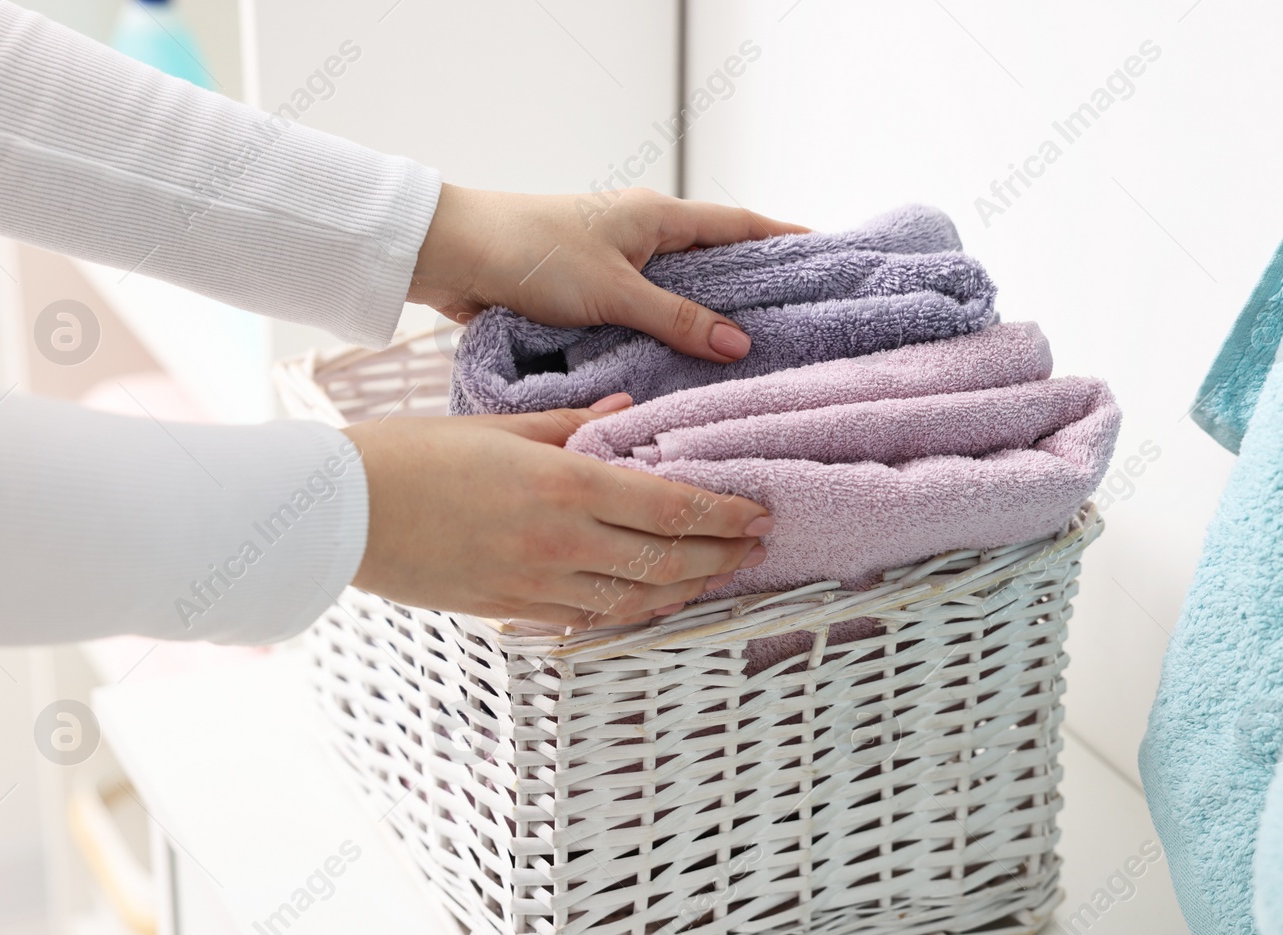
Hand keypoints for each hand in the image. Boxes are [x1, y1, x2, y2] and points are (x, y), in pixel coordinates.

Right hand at [340, 395, 773, 627]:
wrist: (341, 512)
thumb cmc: (412, 455)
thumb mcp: (497, 424)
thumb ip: (570, 423)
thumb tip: (626, 414)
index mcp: (563, 484)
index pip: (670, 506)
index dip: (723, 514)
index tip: (757, 513)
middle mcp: (560, 541)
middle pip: (666, 560)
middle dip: (721, 555)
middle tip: (755, 547)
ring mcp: (537, 584)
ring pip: (636, 599)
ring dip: (687, 590)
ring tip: (720, 576)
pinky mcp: (512, 609)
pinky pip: (590, 617)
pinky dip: (633, 611)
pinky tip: (655, 602)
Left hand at [408, 184, 808, 362]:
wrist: (455, 256)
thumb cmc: (532, 255)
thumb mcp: (614, 291)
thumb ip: (677, 320)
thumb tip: (739, 346)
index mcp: (656, 216)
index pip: (739, 225)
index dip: (784, 239)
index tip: (827, 253)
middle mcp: (642, 236)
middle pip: (715, 262)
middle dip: (755, 288)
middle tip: (800, 320)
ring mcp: (616, 264)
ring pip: (679, 294)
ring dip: (708, 320)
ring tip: (754, 356)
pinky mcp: (590, 294)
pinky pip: (645, 316)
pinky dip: (668, 337)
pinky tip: (686, 369)